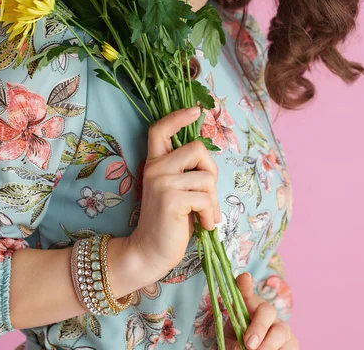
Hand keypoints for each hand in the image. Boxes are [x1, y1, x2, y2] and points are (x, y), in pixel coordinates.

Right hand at [128, 106, 220, 281]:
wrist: (149, 252)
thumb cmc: (169, 222)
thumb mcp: (176, 189)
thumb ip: (186, 172)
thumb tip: (208, 159)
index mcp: (155, 163)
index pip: (160, 130)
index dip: (177, 117)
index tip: (195, 110)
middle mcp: (156, 168)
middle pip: (197, 148)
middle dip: (211, 171)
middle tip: (208, 196)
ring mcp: (162, 182)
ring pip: (206, 177)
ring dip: (213, 201)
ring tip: (205, 216)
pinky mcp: (171, 199)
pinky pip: (206, 198)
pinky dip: (211, 214)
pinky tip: (204, 225)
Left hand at [224, 273, 298, 349]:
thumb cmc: (239, 345)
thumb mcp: (232, 342)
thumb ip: (234, 342)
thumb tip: (243, 347)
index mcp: (248, 308)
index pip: (245, 292)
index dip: (245, 285)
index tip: (244, 278)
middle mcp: (266, 313)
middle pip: (267, 310)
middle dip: (259, 327)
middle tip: (249, 344)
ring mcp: (281, 326)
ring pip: (281, 331)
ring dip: (269, 345)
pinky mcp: (292, 342)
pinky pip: (290, 346)